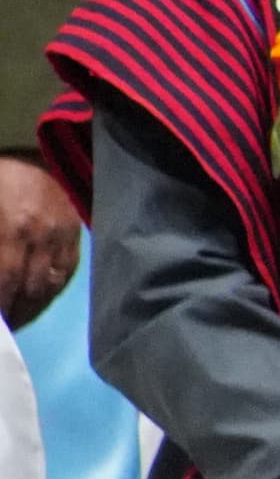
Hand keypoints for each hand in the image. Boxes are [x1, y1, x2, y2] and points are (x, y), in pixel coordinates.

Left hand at [0, 154, 77, 328]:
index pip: (3, 282)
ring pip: (48, 287)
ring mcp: (62, 238)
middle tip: (3, 330)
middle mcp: (40, 239)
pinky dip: (50, 293)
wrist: (37, 148)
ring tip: (16, 322)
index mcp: (12, 230)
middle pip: (26, 291)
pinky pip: (65, 273)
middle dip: (11, 314)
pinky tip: (37, 302)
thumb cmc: (1, 177)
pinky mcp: (75, 235)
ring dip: (30, 309)